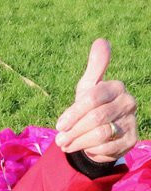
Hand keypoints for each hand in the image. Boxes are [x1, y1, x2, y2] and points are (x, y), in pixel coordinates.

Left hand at [54, 39, 137, 163]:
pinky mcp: (132, 140)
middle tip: (60, 140)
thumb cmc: (91, 106)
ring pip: (101, 134)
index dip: (73, 113)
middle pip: (96, 118)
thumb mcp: (88, 87)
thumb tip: (102, 41)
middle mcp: (129, 102)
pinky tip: (85, 149)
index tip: (59, 125)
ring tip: (66, 145)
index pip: (93, 98)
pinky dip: (91, 150)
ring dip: (79, 142)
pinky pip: (107, 148)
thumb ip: (94, 67)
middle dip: (73, 131)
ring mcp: (131, 121)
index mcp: (116, 87)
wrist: (100, 133)